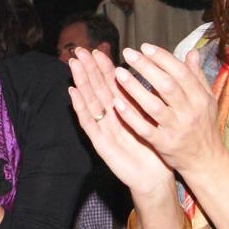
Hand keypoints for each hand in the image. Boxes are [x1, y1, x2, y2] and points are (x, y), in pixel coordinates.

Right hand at [68, 47, 175, 196]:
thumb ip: (148, 97)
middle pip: (97, 89)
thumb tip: (152, 72)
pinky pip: (89, 123)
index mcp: (124, 110)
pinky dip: (80, 107)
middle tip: (79, 50)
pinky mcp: (100, 143)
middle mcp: (111, 117)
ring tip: (74, 65)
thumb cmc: (154, 149)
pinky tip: (74, 93)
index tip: (97, 49)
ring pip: (90, 101)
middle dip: (88, 69)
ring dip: (81, 82)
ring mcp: (103, 129)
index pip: (112, 84)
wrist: (153, 178)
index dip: (104, 67)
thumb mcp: (152, 119)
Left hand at [105, 44, 225, 181]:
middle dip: (146, 67)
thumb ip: (197, 76)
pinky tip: (117, 103)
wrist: (206, 160)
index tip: (145, 47)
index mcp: (200, 98)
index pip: (181, 72)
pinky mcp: (164, 144)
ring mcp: (176, 129)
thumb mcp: (207, 100)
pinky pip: (145, 129)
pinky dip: (131, 116)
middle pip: (166, 85)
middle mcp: (189, 112)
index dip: (162, 58)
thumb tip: (191, 52)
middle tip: (128, 53)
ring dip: (134, 88)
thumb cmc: (204, 126)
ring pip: (153, 106)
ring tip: (118, 73)